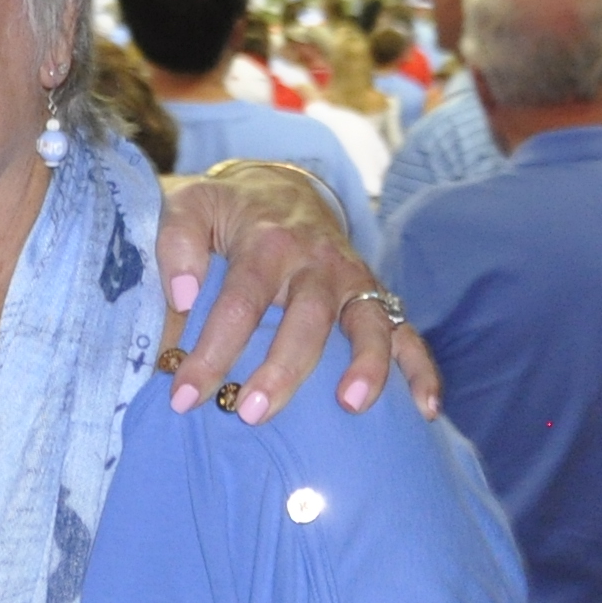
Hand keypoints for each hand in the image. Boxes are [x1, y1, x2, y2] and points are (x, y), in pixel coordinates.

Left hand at [153, 164, 438, 421]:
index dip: (211, 352)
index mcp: (267, 243)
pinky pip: (407, 331)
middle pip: (306, 319)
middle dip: (281, 371)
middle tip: (249, 414)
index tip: (184, 396)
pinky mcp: (375, 296)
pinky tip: (425, 408)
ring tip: (351, 405)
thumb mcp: (190, 207)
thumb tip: (182, 296)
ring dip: (367, 364)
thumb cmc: (225, 212)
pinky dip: (421, 368)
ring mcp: (352, 280)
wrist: (279, 188)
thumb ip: (176, 244)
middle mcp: (316, 261)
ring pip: (368, 322)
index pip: (240, 302)